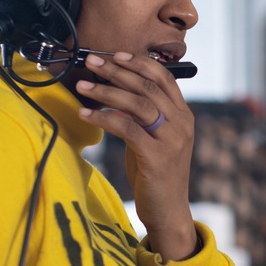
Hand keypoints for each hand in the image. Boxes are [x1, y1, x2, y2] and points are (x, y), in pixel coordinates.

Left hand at [75, 52, 197, 259]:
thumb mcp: (154, 138)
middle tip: (92, 61)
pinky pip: (127, 128)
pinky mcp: (157, 157)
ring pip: (138, 104)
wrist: (169, 210)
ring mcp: (172, 140)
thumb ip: (143, 116)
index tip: (115, 54)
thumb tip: (115, 92)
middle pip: (148, 86)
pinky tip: (85, 114)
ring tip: (82, 86)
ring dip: (106, 91)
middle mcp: (182, 123)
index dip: (139, 63)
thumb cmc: (156, 173)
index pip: (163, 78)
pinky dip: (103, 118)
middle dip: (116, 71)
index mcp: (183, 115)